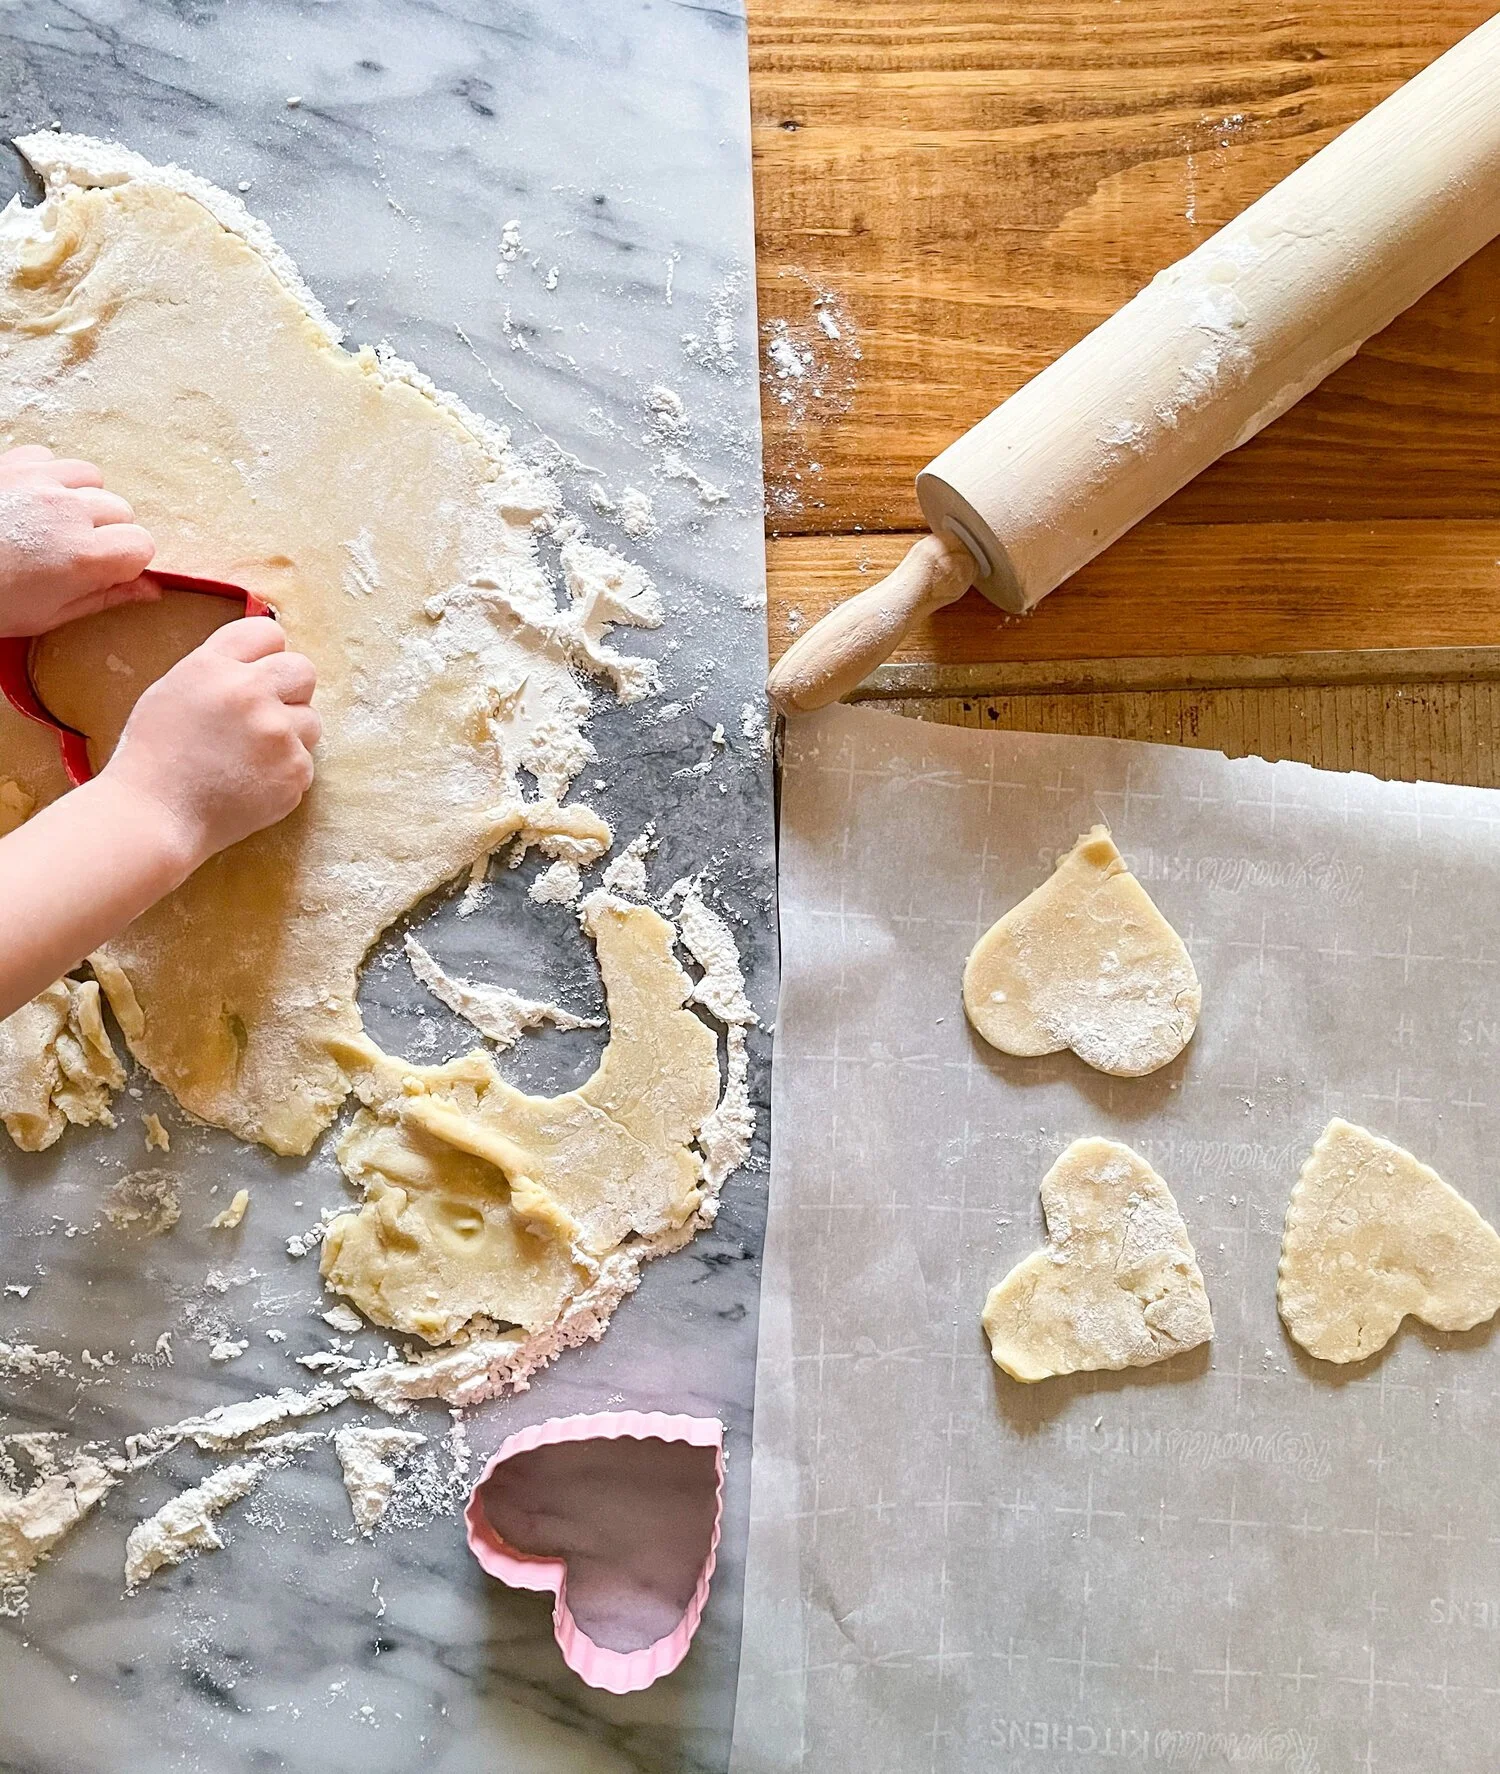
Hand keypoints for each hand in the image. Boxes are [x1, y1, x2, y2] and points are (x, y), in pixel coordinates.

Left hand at [0, 444, 157, 636]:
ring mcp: (40, 481)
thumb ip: (106, 597)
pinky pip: (53, 458)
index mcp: (83, 556)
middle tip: (74, 555)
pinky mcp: (14, 464)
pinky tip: (35, 501)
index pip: (143, 545)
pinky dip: (52, 477)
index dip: (129, 562)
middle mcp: (67, 510)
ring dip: (84, 501)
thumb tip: (149, 590)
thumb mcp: (49, 615)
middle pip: (122, 511)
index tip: (108, 573)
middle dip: (108, 533)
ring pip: (93, 480)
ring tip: (57, 524)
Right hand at [102, 618, 321, 869]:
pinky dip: (284, 772)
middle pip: (303, 670)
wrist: (154, 815)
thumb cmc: (154, 756)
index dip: (266, 654)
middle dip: (290, 689)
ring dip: (291, 734)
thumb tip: (260, 661)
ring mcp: (277, 733)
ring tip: (251, 756)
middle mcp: (251, 692)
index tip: (260, 673)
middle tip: (265, 715)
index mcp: (214, 665)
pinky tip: (251, 783)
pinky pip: (305, 762)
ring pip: (311, 720)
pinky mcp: (294, 770)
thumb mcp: (172, 691)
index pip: (268, 633)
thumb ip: (218, 670)